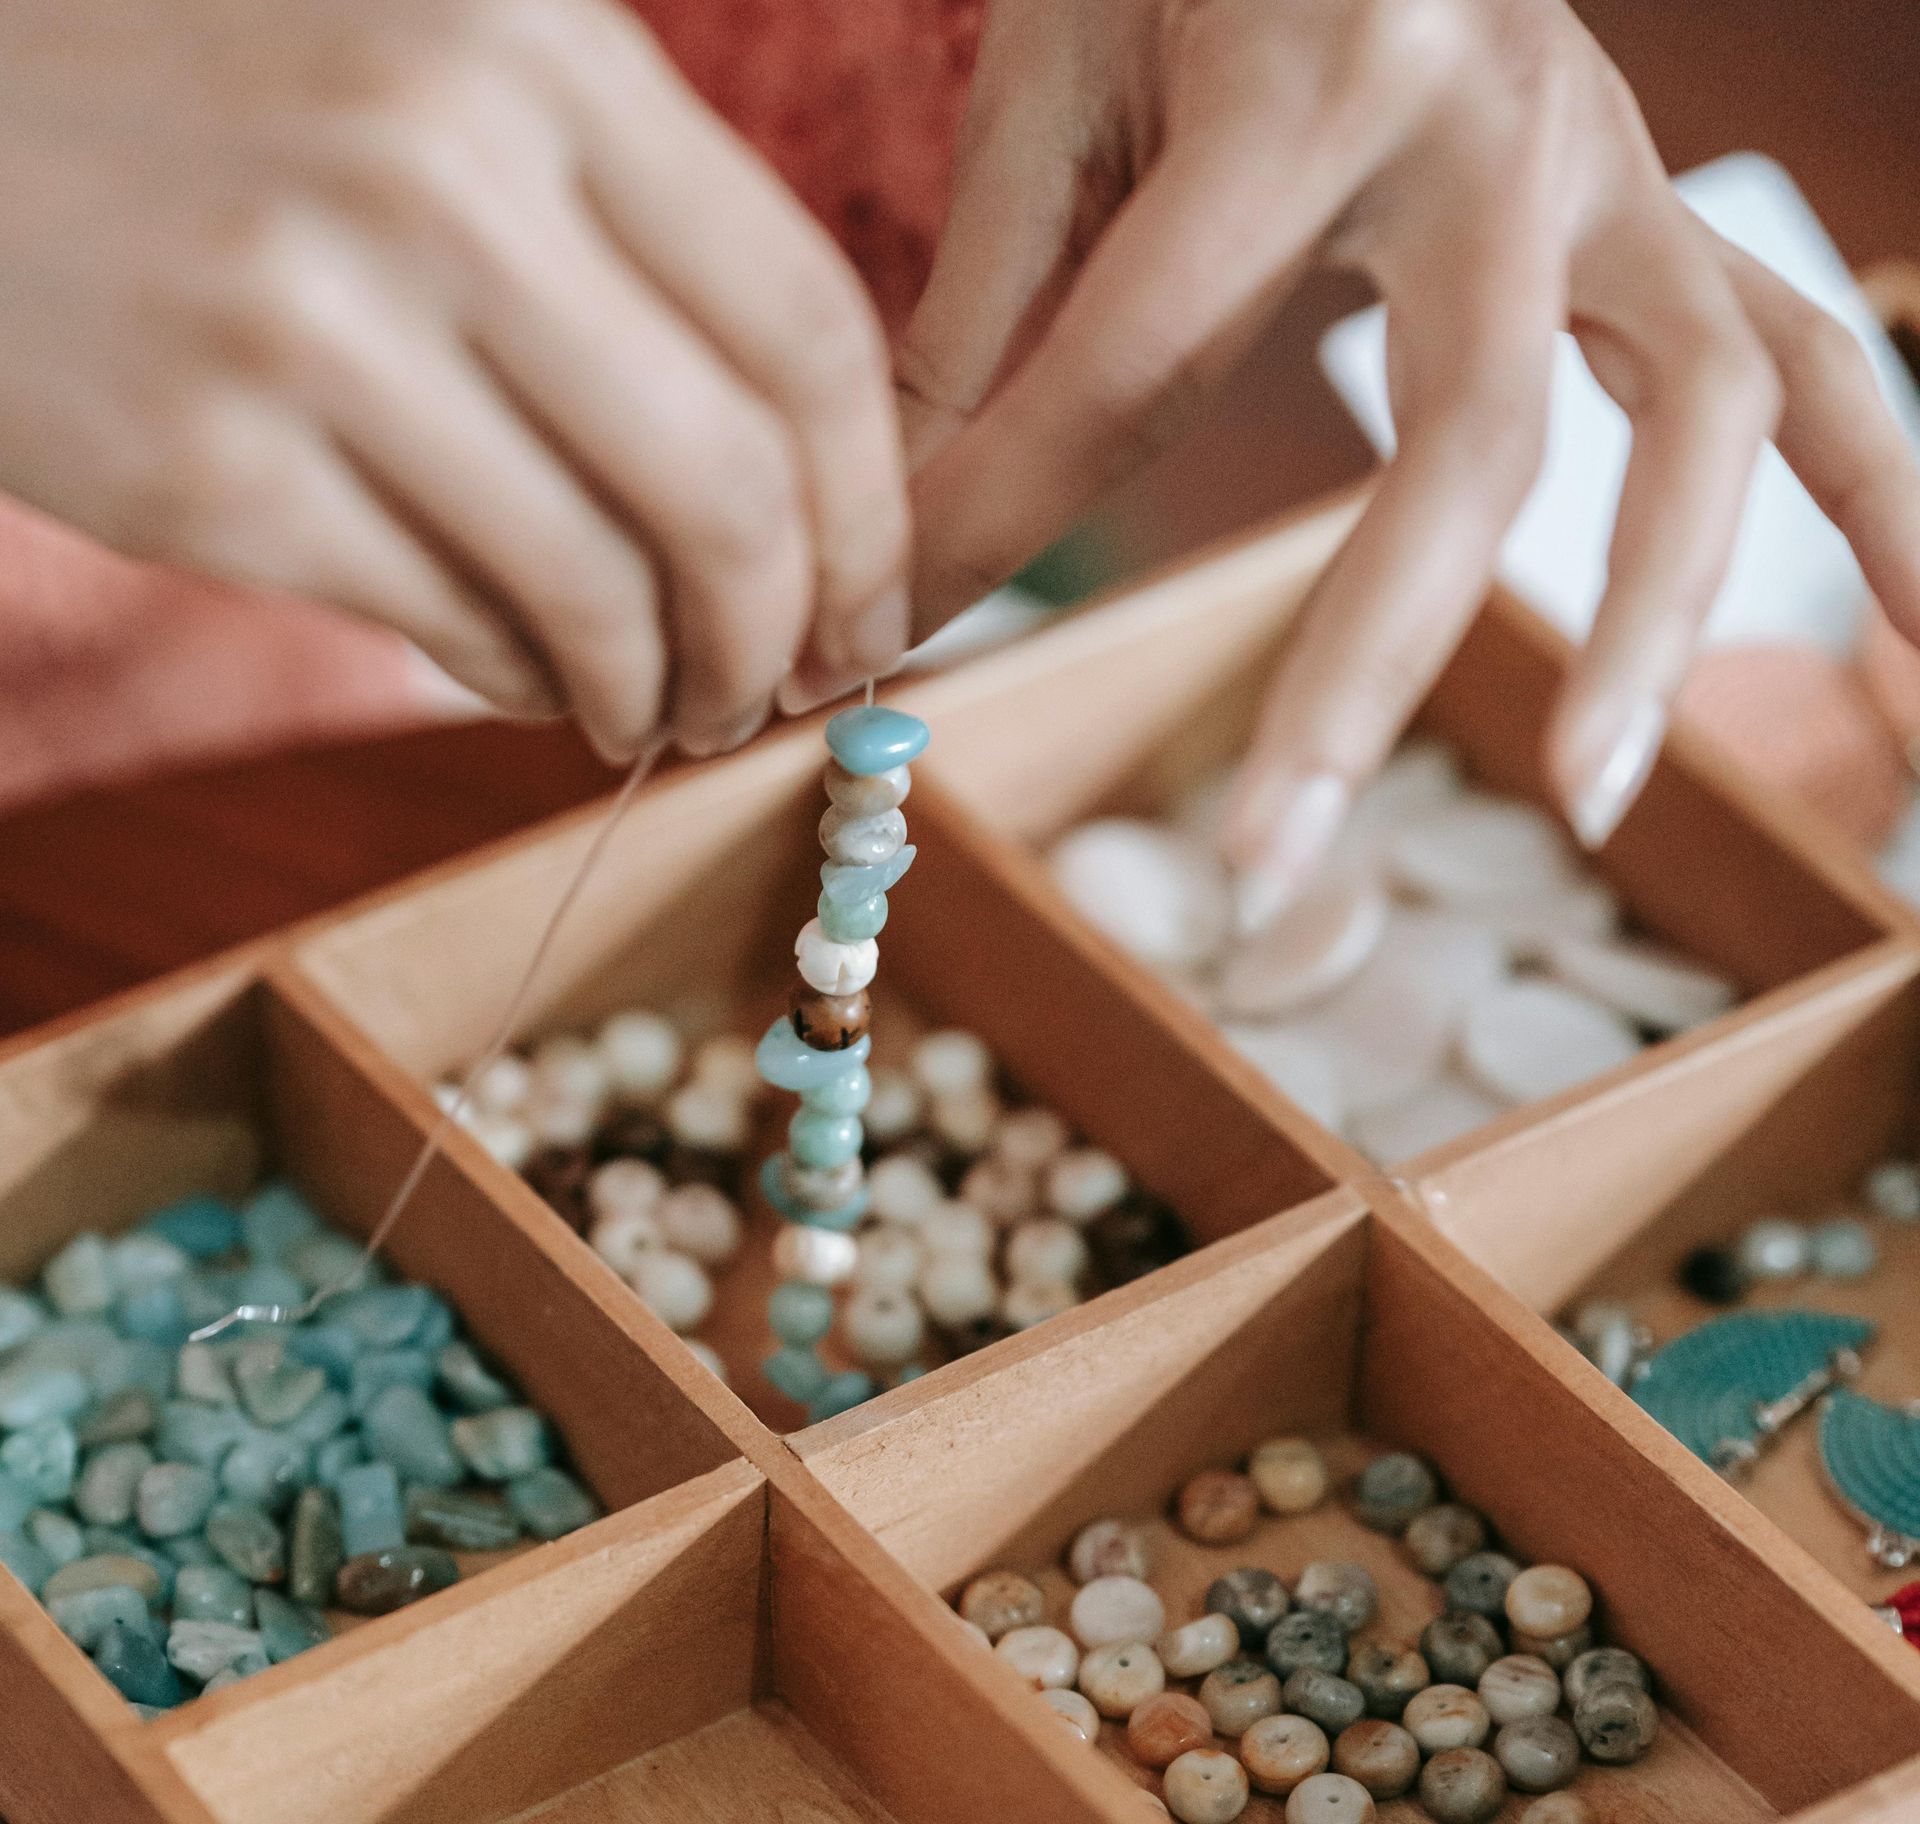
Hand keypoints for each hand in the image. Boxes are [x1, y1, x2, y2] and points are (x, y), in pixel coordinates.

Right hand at [0, 0, 909, 759]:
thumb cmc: (220, 99)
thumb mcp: (439, 74)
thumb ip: (621, 232)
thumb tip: (792, 481)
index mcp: (534, 44)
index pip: (806, 327)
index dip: (873, 508)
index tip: (876, 605)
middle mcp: (434, 169)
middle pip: (731, 487)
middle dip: (781, 632)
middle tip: (772, 687)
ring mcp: (308, 321)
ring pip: (600, 588)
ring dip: (660, 687)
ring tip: (657, 706)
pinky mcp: (203, 468)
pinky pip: (452, 626)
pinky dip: (528, 680)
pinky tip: (535, 678)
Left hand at [900, 0, 1919, 925]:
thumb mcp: (1055, 70)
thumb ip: (987, 305)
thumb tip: (889, 549)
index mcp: (1306, 72)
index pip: (1134, 371)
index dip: (995, 531)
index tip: (875, 662)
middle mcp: (1501, 123)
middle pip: (1471, 442)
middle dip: (1360, 672)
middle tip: (1267, 866)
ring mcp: (1617, 169)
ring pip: (1706, 419)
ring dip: (1662, 625)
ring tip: (1596, 804)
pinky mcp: (1666, 212)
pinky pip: (1813, 363)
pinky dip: (1883, 502)